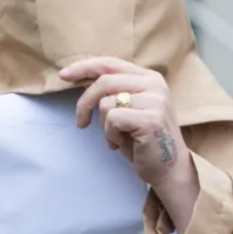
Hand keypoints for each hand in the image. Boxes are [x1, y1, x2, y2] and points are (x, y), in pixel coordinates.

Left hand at [60, 57, 196, 192]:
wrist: (168, 169)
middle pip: (104, 81)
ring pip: (106, 103)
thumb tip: (81, 79)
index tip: (64, 75)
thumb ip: (112, 92)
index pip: (110, 64)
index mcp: (149, 78)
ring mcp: (155, 101)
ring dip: (104, 126)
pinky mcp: (151, 119)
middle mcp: (154, 85)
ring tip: (117, 137)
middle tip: (81, 122)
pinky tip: (121, 144)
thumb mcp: (127, 109)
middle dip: (85, 103)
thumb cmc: (142, 141)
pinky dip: (111, 135)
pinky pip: (113, 120)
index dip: (85, 67)